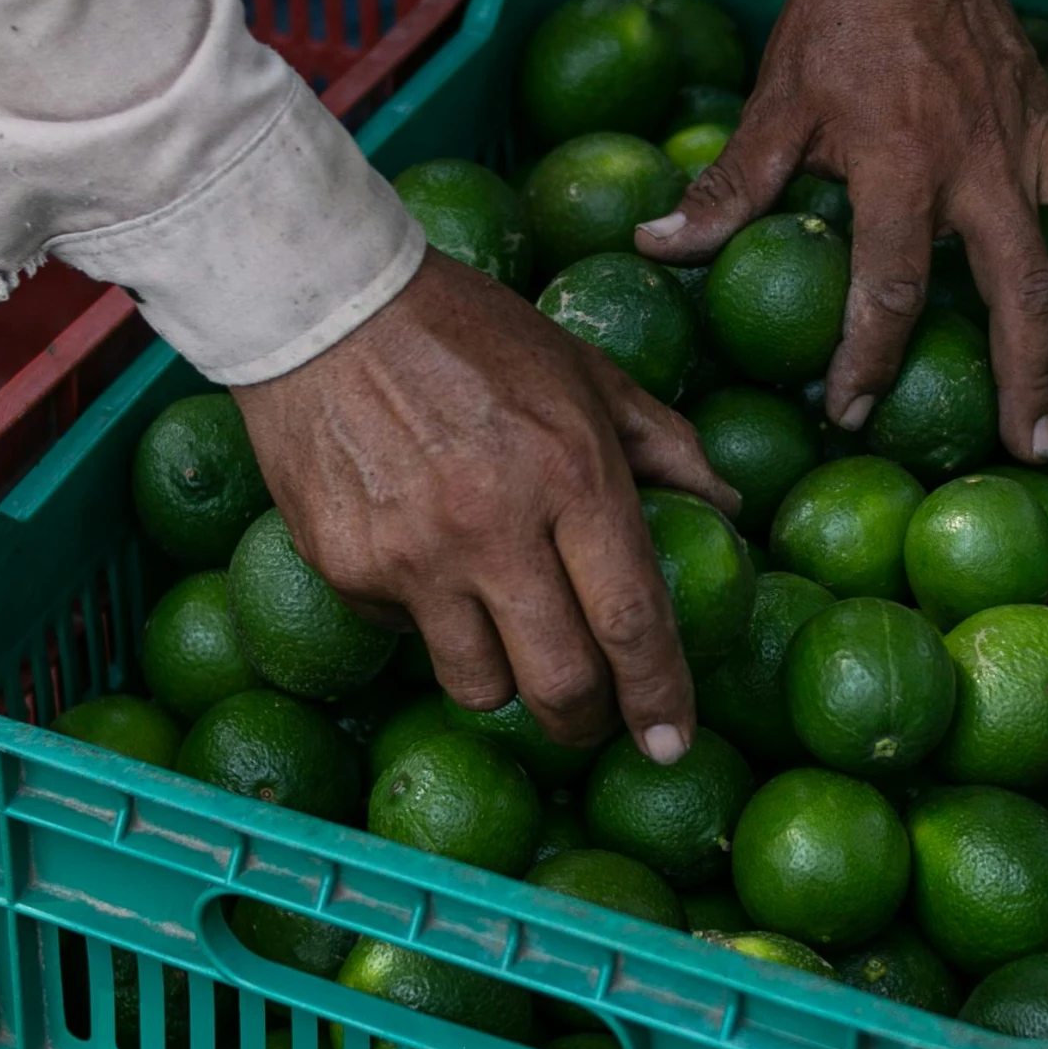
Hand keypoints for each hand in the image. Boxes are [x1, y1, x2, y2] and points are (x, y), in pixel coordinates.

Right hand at [230, 250, 737, 760]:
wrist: (320, 305)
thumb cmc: (467, 332)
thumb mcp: (582, 369)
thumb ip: (661, 441)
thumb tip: (727, 505)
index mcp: (569, 473)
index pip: (631, 619)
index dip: (659, 695)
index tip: (672, 742)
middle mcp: (492, 527)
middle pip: (558, 682)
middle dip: (585, 721)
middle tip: (591, 720)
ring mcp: (412, 555)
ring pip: (477, 684)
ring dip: (506, 683)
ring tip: (509, 644)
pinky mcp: (346, 567)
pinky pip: (405, 636)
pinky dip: (428, 622)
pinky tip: (426, 564)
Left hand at [635, 0, 1047, 461]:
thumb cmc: (833, 25)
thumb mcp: (773, 106)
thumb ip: (727, 187)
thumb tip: (655, 245)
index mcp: (899, 166)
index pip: (890, 288)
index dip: (868, 360)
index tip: (850, 412)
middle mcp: (978, 165)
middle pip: (1017, 290)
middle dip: (1023, 378)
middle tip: (1024, 450)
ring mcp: (1031, 143)